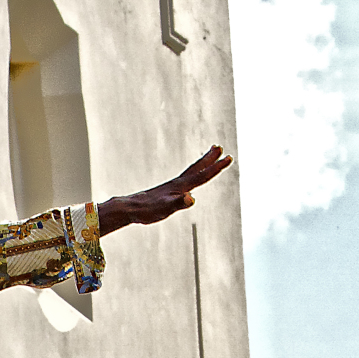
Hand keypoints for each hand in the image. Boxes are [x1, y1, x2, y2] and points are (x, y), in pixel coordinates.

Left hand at [96, 145, 232, 235]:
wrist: (129, 208)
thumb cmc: (147, 211)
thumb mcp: (164, 209)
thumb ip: (178, 204)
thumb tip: (191, 199)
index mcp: (180, 187)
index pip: (202, 175)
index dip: (216, 167)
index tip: (229, 157)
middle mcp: (177, 184)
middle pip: (196, 168)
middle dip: (209, 159)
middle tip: (220, 147)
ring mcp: (172, 186)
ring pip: (190, 172)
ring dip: (201, 164)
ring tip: (209, 155)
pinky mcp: (166, 191)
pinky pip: (184, 179)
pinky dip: (191, 175)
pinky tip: (190, 181)